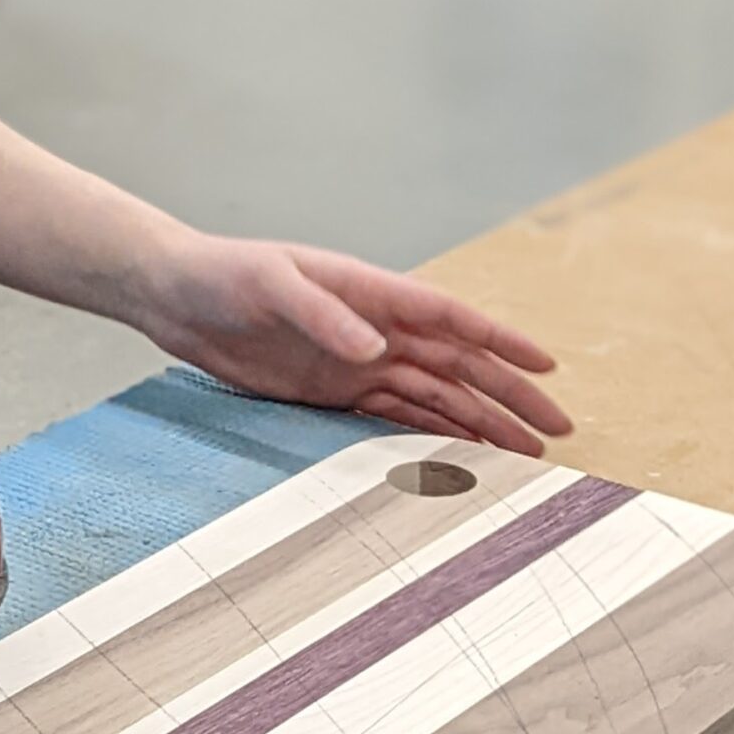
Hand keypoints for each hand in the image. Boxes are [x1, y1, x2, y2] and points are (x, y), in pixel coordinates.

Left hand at [128, 230, 570, 454]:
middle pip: (457, 363)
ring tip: (528, 456)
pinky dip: (434, 436)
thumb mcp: (269, 283)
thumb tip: (376, 347)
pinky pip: (395, 416)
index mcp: (369, 289)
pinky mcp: (332, 390)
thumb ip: (323, 312)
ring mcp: (357, 359)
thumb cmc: (222, 274)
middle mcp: (373, 326)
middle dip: (508, 395)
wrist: (175, 296)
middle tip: (558, 431)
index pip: (449, 316)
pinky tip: (465, 459)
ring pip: (435, 395)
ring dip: (480, 422)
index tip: (547, 368)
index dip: (501, 341)